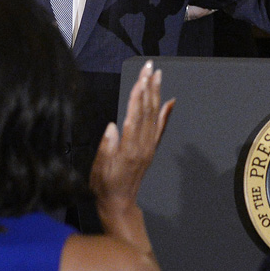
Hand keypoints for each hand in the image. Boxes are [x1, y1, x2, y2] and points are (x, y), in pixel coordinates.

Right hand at [90, 60, 173, 253]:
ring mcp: (149, 147)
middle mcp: (142, 145)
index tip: (140, 78)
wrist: (119, 203)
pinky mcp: (150, 149)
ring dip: (156, 94)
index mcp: (129, 149)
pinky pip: (160, 128)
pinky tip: (170, 101)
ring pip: (154, 116)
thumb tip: (112, 125)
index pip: (134, 116)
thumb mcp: (100, 168)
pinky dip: (166, 113)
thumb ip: (107, 147)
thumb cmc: (104, 185)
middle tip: (150, 67)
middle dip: (148, 87)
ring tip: (158, 75)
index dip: (137, 96)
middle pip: (147, 111)